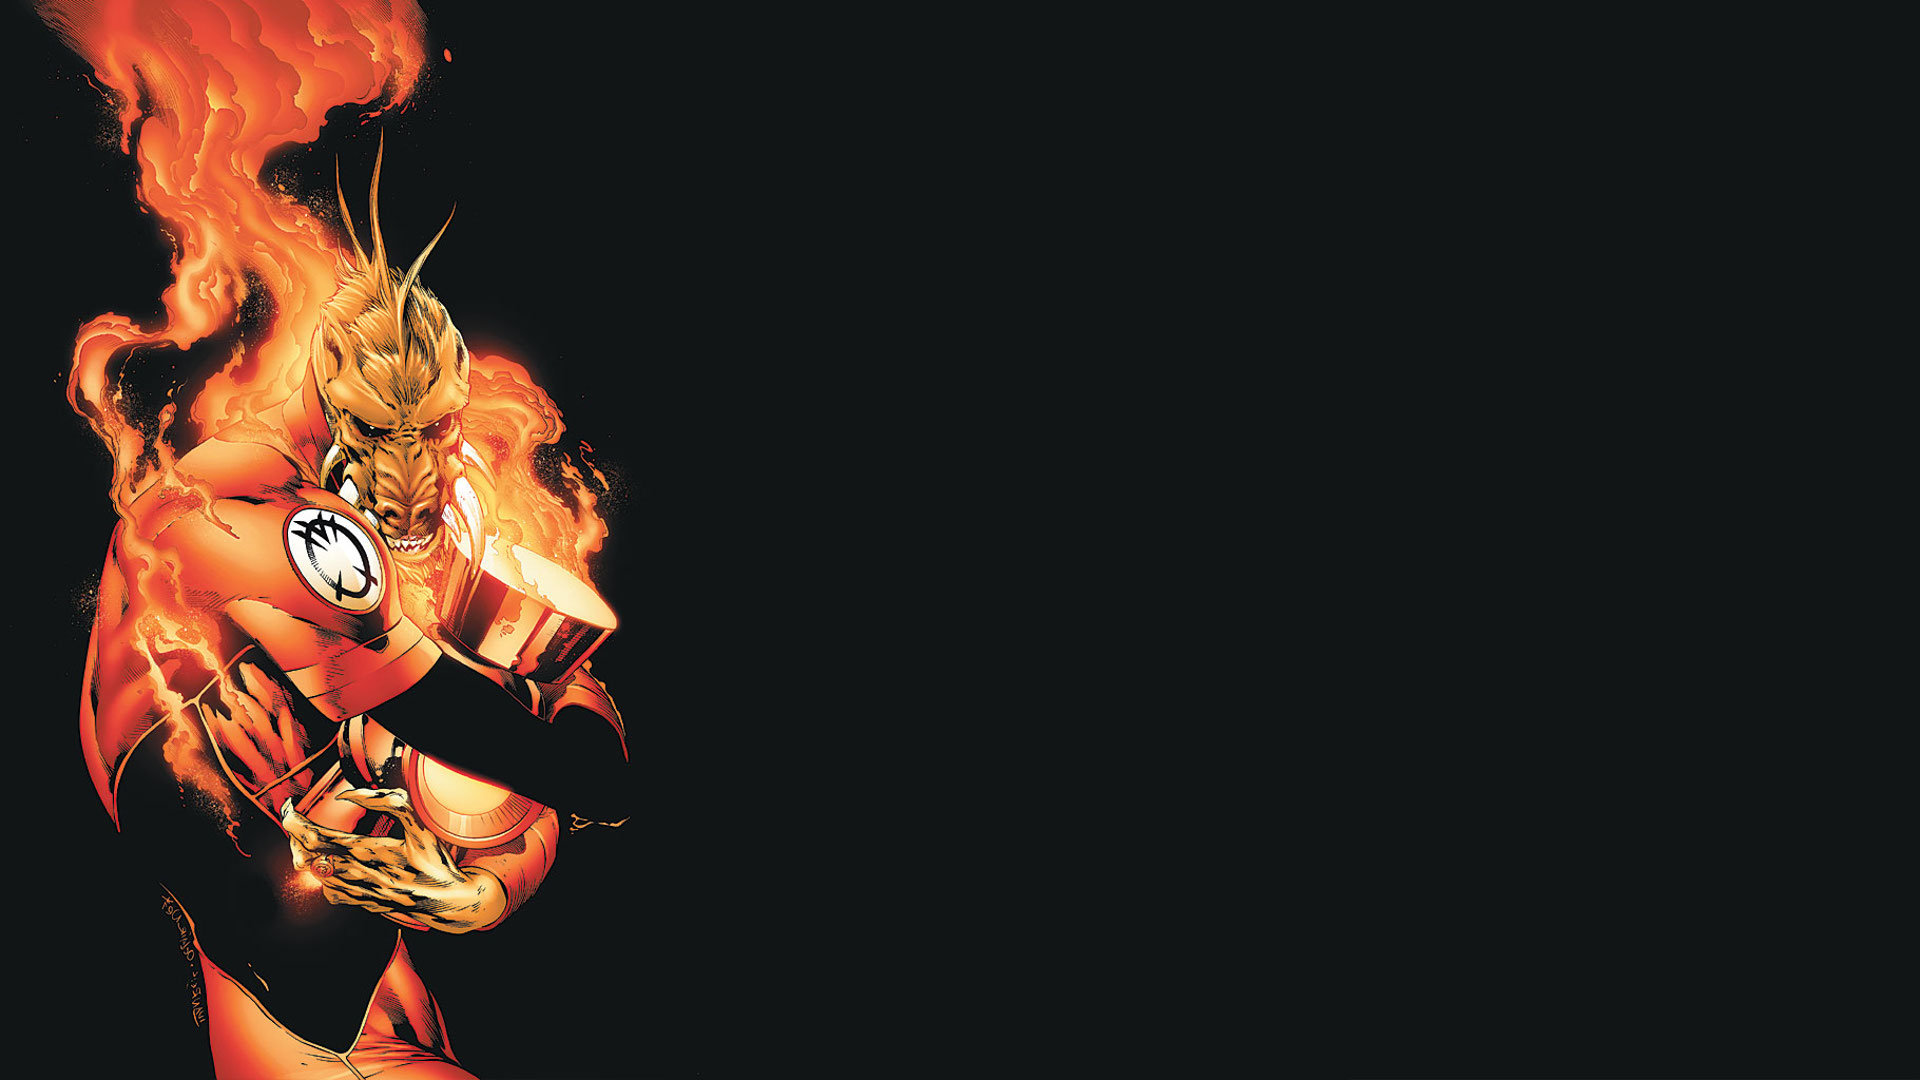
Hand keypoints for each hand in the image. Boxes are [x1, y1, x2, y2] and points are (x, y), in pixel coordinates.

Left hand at [280, 788, 506, 933]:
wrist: (448, 903)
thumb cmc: (435, 862)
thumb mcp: (419, 826)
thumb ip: (388, 803)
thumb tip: (349, 795)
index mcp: (368, 853)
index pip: (316, 838)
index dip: (297, 822)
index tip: (290, 808)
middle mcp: (357, 875)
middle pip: (308, 856)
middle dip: (296, 836)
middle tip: (295, 819)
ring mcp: (357, 892)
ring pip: (315, 874)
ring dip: (306, 855)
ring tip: (307, 840)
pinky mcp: (361, 904)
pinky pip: (330, 891)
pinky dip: (323, 876)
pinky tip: (331, 867)